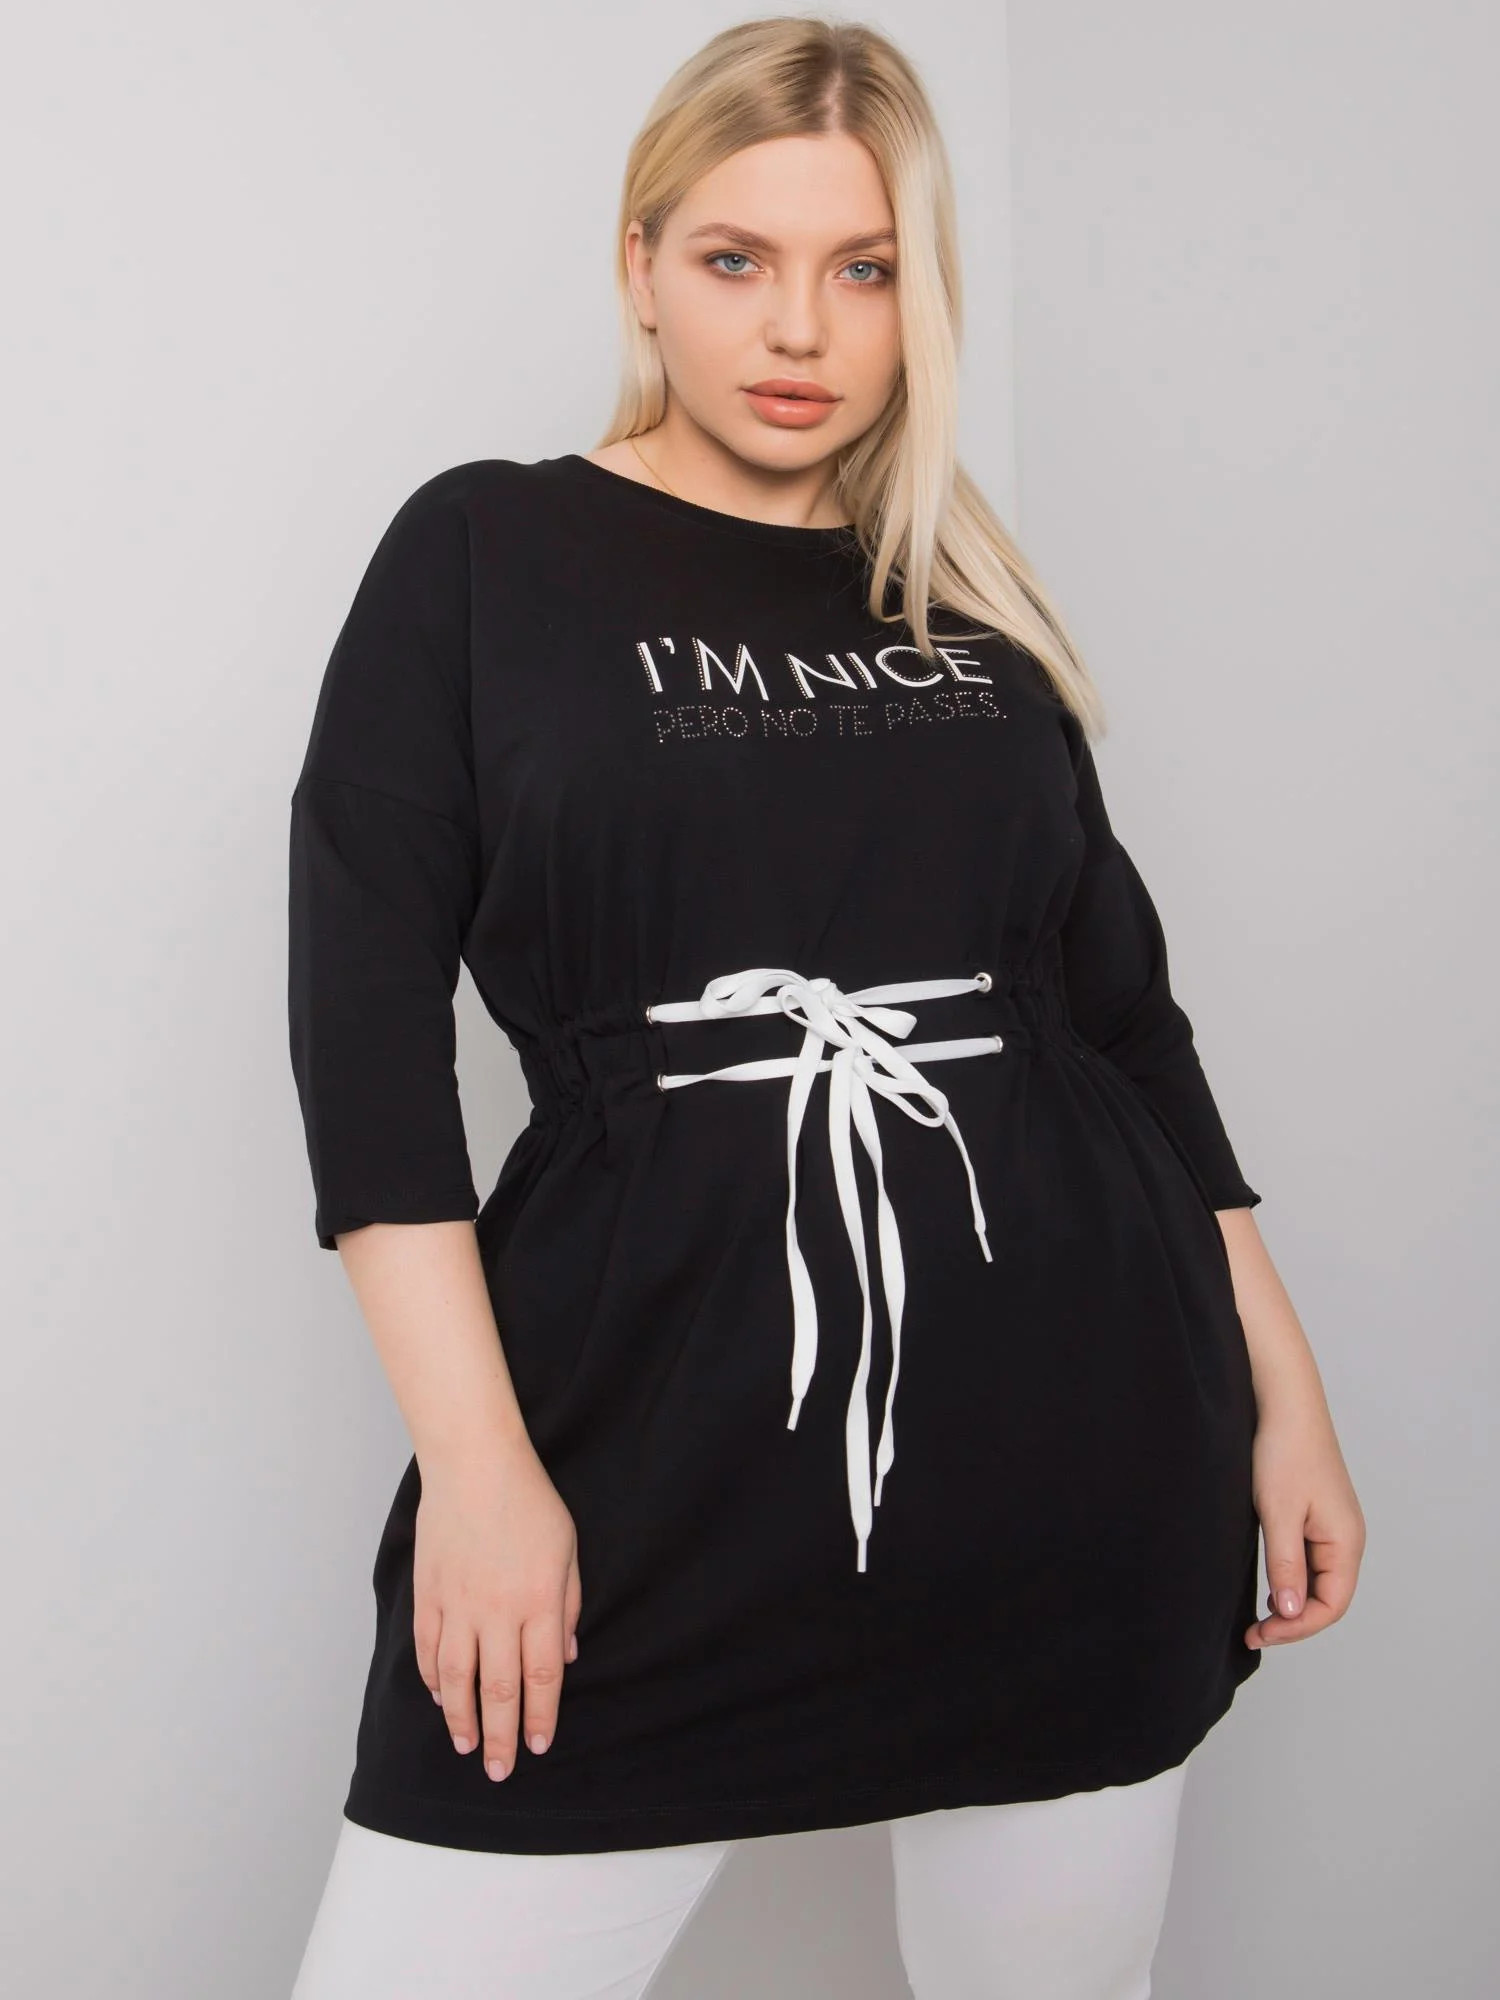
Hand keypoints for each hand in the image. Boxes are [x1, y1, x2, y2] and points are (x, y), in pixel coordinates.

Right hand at [412, 1438, 582, 1779]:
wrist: (475, 1464)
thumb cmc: (530, 1501)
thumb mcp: (567, 1550)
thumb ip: (567, 1606)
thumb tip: (563, 1657)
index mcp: (538, 1602)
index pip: (540, 1678)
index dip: (540, 1718)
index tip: (538, 1746)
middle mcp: (497, 1612)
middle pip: (498, 1689)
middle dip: (501, 1736)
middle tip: (500, 1771)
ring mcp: (458, 1605)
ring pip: (457, 1679)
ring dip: (461, 1718)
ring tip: (466, 1746)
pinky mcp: (430, 1593)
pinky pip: (429, 1648)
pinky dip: (433, 1678)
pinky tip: (439, 1697)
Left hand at [1245, 1401, 1364, 1649]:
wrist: (1285, 1404)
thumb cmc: (1284, 1452)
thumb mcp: (1279, 1514)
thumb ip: (1286, 1565)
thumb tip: (1290, 1612)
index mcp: (1345, 1541)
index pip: (1331, 1605)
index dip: (1297, 1627)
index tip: (1261, 1633)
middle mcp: (1346, 1538)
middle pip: (1327, 1598)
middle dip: (1293, 1620)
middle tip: (1253, 1632)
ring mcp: (1333, 1527)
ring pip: (1318, 1581)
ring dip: (1292, 1602)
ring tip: (1259, 1617)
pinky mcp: (1317, 1516)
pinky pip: (1311, 1561)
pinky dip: (1291, 1580)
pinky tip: (1270, 1584)